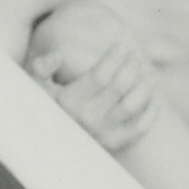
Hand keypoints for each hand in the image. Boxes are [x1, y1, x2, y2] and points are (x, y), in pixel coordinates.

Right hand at [29, 34, 157, 152]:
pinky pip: (140, 127)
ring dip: (146, 87)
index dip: (114, 58)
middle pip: (119, 88)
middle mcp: (87, 118)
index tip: (122, 45)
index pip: (99, 76)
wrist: (49, 142)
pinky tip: (155, 96)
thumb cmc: (44, 104)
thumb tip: (59, 56)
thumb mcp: (34, 85)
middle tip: (137, 54)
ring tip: (150, 72)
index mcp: (69, 101)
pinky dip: (151, 111)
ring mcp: (102, 133)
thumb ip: (40, 67)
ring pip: (133, 106)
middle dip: (132, 67)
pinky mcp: (113, 144)